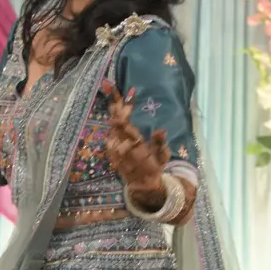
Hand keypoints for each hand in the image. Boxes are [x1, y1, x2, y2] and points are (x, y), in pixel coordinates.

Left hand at [104, 84, 167, 205]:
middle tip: (108, 85)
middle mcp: (122, 147)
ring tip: (108, 87)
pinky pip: (108, 130)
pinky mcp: (110, 149)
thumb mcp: (162, 157)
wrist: (142, 185)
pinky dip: (110, 117)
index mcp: (137, 147)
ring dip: (111, 106)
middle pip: (116, 121)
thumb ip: (160, 143)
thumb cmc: (155, 167)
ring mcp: (114, 148)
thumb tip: (160, 130)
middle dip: (114, 103)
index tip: (124, 100)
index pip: (127, 129)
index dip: (124, 114)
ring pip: (111, 123)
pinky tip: (112, 104)